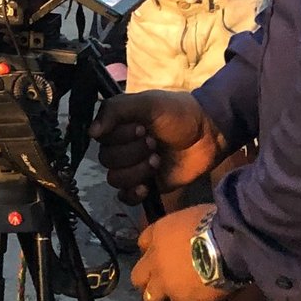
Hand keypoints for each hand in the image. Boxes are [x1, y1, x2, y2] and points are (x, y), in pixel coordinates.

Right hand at [89, 91, 224, 202]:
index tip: (142, 128)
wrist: (209, 134)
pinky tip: (147, 186)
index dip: (120, 137)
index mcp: (118, 126)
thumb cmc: (178, 113)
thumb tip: (91, 133)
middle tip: (155, 143)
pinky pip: (126, 197)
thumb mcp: (147, 103)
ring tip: (157, 161)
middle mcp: (121, 147)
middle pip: (106, 160)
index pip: (101, 139)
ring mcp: (133, 168)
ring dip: (137, 171)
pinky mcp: (146, 186)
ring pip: (115, 179)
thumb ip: (116, 110)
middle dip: (133, 153)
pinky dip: (133, 193)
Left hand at [132, 204, 233, 300]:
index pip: (143, 242)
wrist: (227, 244)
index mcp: (158, 233)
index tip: (162, 255)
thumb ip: (187, 227)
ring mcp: (165, 283)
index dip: (152, 250)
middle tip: (164, 282)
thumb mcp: (196, 214)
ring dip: (163, 300)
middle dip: (149, 279)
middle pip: (138, 275)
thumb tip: (195, 229)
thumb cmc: (217, 221)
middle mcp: (154, 259)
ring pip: (151, 299)